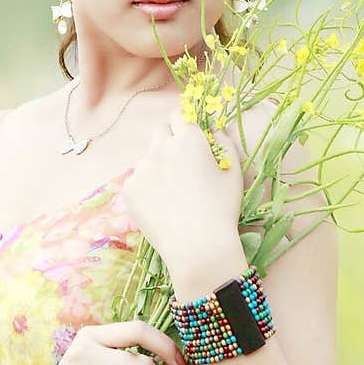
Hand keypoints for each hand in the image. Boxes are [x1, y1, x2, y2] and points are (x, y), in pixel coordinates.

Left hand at [123, 102, 243, 266]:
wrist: (199, 248)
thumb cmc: (222, 211)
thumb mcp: (233, 174)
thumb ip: (225, 143)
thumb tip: (215, 127)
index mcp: (190, 140)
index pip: (179, 116)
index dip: (183, 125)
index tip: (186, 137)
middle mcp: (162, 148)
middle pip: (160, 131)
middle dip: (169, 141)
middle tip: (180, 165)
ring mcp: (142, 168)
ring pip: (148, 158)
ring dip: (158, 167)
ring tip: (173, 194)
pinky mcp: (130, 189)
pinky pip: (138, 181)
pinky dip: (147, 188)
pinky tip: (161, 207)